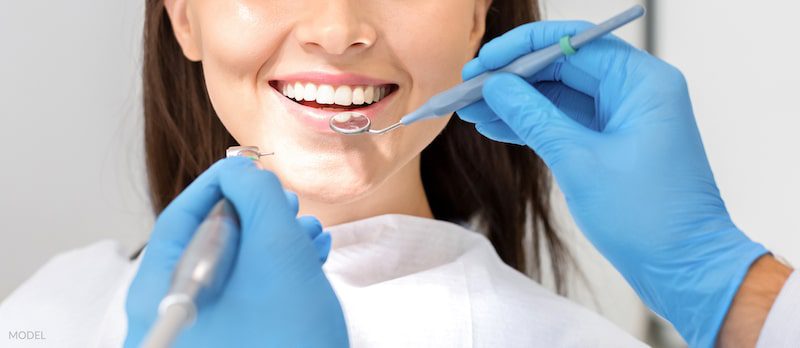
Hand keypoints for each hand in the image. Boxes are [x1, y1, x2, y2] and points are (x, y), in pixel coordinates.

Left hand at [124, 156, 347, 346]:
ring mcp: (201, 335)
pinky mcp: (230, 344)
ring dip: (274, 243)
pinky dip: (275, 274)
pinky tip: (308, 261)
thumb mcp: (277, 252)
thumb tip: (240, 171)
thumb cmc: (289, 338)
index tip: (252, 166)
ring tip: (310, 234)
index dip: (221, 183)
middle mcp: (171, 316)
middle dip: (257, 216)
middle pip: (208, 243)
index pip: (182, 217)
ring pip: (233, 268)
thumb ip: (256, 196)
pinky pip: (245, 296)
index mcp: (161, 293)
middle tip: (289, 204)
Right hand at [458, 21, 767, 347]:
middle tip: (469, 87)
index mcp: (642, 83)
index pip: (573, 44)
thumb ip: (534, 117)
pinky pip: (566, 121)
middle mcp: (636, 92)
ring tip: (472, 108)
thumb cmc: (650, 218)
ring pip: (560, 95)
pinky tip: (496, 126)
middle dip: (513, 77)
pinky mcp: (612, 142)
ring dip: (516, 102)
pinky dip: (532, 124)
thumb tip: (496, 87)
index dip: (521, 49)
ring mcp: (624, 117)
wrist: (683, 268)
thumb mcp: (579, 162)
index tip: (483, 62)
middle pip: (563, 66)